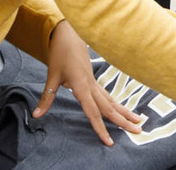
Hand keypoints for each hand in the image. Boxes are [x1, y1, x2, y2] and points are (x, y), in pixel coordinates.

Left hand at [33, 20, 141, 145]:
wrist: (69, 33)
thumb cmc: (60, 53)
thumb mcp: (52, 75)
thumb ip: (47, 97)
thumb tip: (36, 115)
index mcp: (81, 85)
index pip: (93, 112)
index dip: (101, 128)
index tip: (110, 142)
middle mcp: (91, 85)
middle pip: (109, 108)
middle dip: (123, 121)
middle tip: (138, 132)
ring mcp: (94, 82)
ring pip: (111, 101)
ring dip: (124, 112)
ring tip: (138, 122)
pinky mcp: (93, 79)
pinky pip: (107, 95)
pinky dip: (116, 104)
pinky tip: (122, 109)